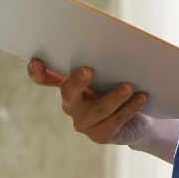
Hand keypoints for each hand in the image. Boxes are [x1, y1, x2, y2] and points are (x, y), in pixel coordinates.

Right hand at [27, 59, 154, 146]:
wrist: (138, 119)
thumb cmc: (119, 87)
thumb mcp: (109, 72)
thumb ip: (103, 60)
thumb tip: (110, 41)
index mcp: (69, 85)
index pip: (46, 78)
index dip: (37, 72)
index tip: (37, 61)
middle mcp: (72, 105)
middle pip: (68, 93)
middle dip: (77, 82)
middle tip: (88, 70)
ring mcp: (84, 123)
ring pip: (98, 109)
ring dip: (115, 97)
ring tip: (129, 85)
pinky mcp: (100, 135)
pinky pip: (115, 121)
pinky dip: (130, 108)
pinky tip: (141, 97)